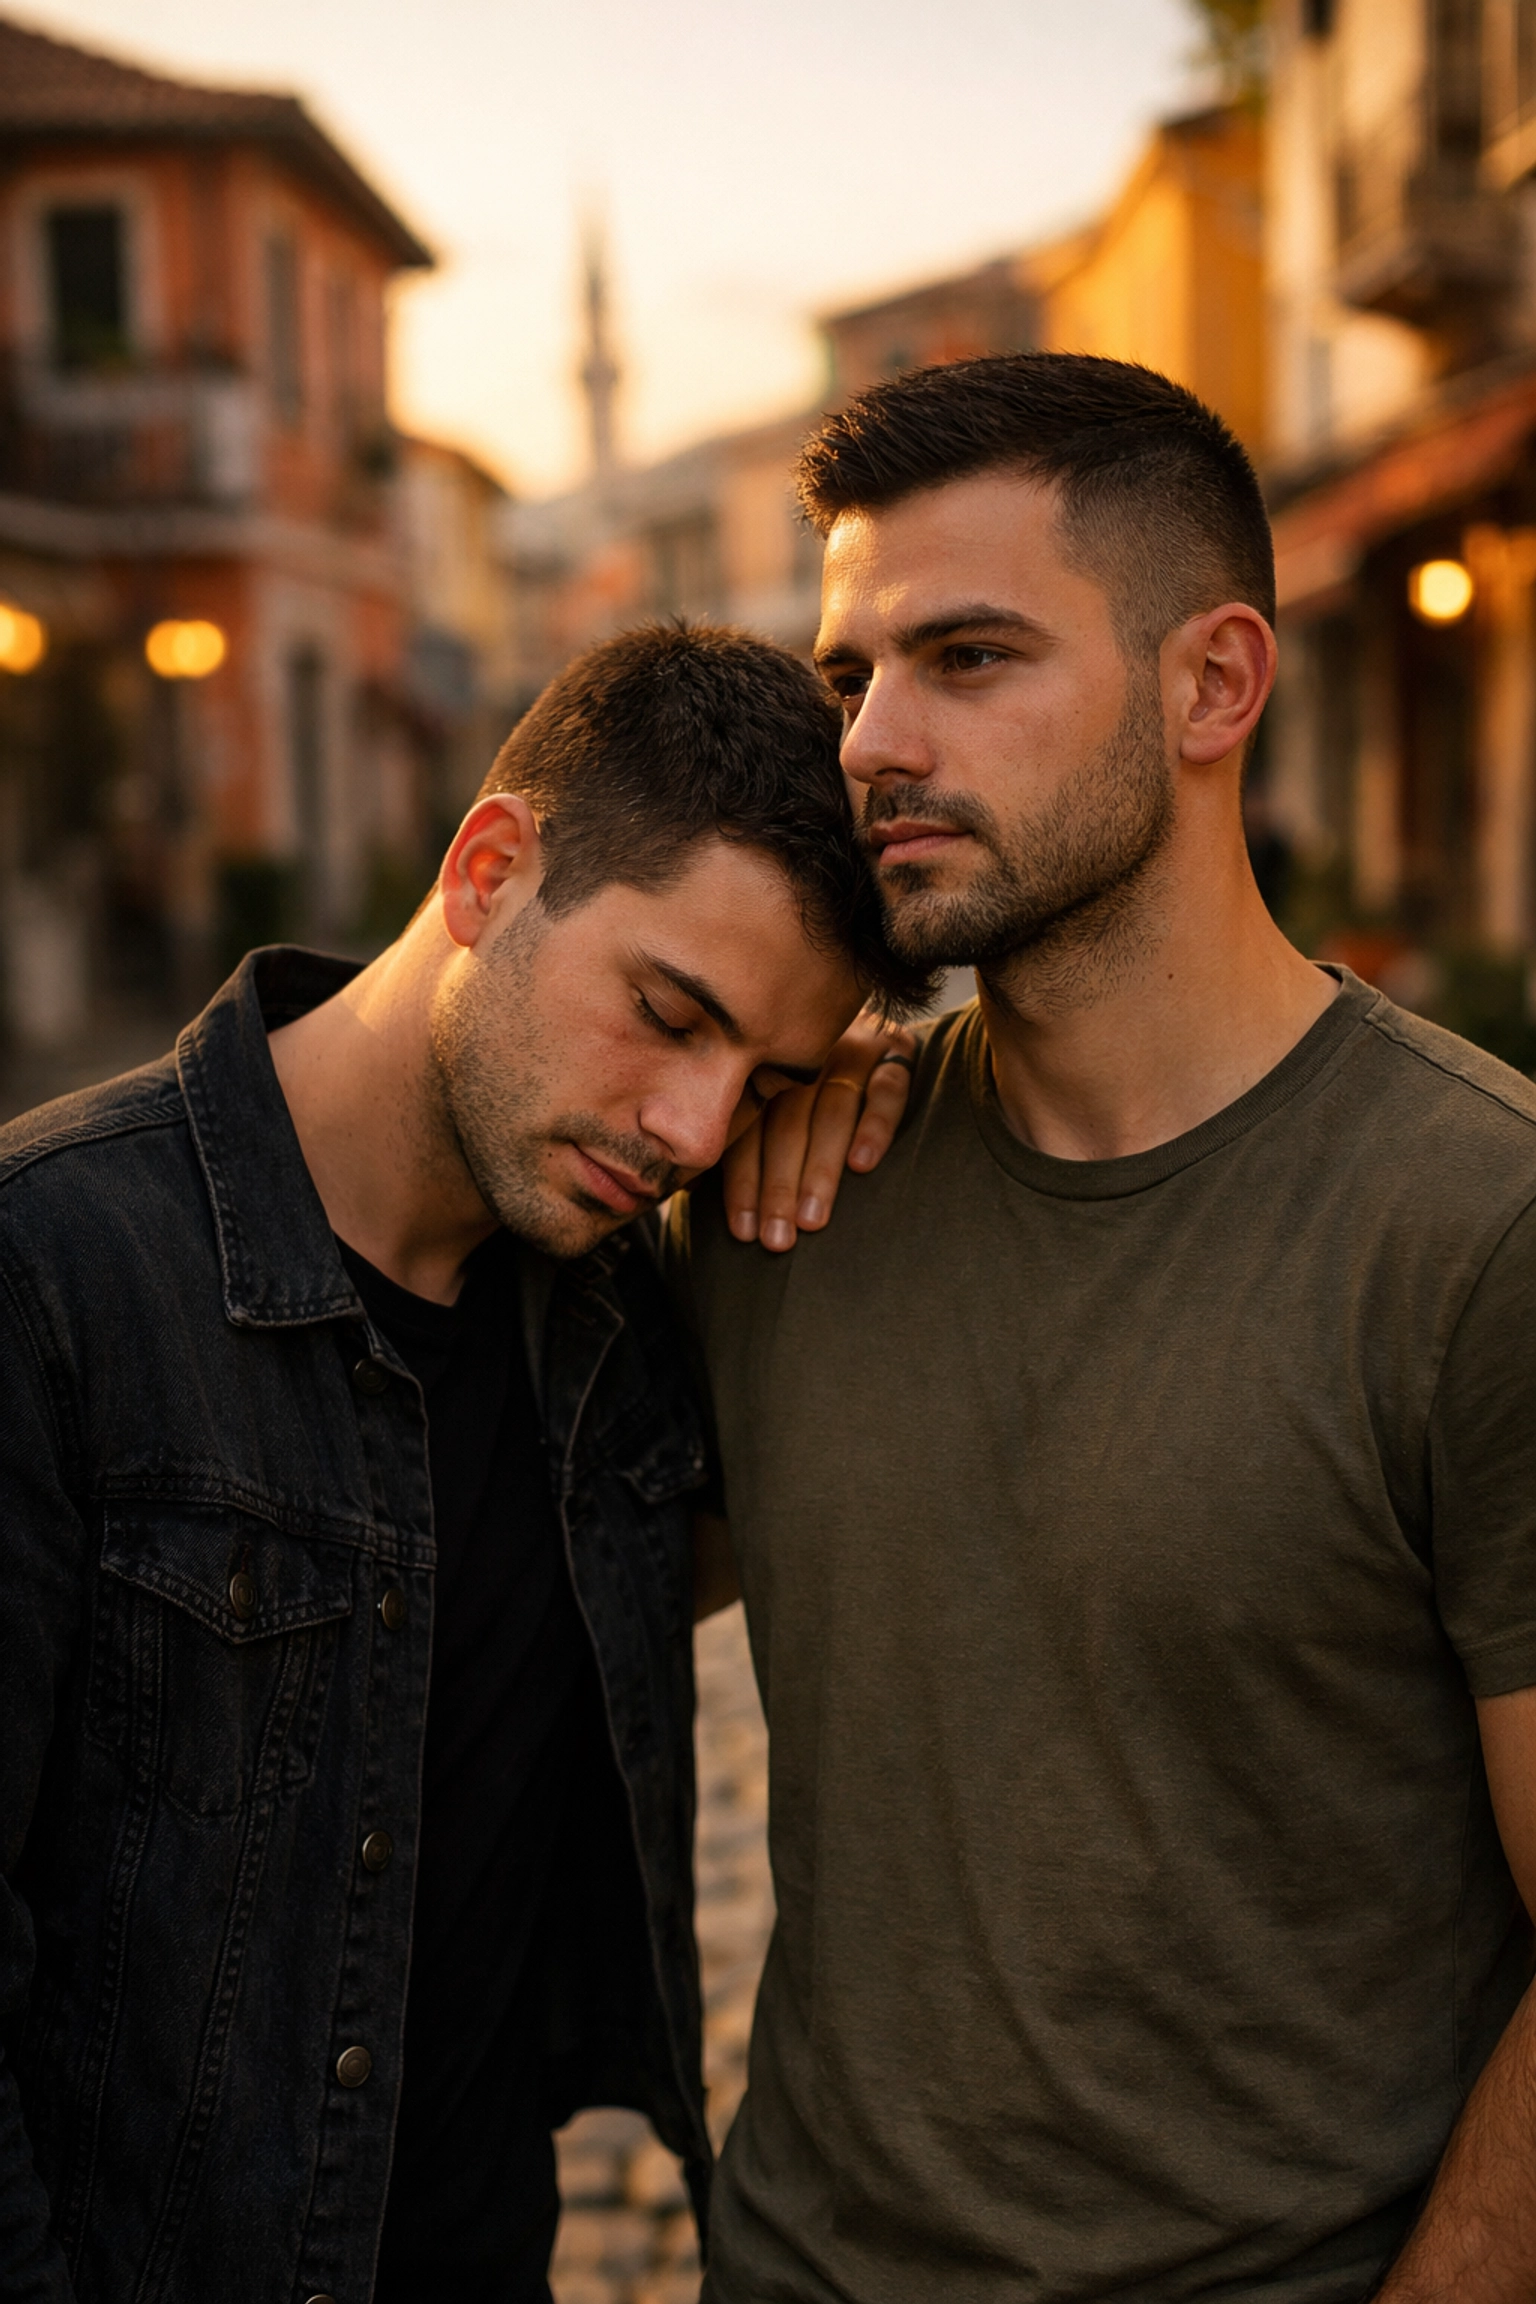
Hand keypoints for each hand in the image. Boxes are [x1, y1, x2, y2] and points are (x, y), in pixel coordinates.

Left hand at [721, 1009, 915, 1251]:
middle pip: (788, 1124)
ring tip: (811, 1219)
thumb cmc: (807, 1101)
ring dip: (820, 1168)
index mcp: (766, 1070)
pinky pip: (888, 1088)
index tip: (744, 1231)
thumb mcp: (767, 1111)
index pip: (750, 1129)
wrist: (877, 1034)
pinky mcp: (896, 1053)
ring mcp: (852, 1051)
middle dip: (779, 1186)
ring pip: (833, 1110)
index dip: (744, 1182)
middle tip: (777, 1239)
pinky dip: (874, 1125)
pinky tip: (861, 1165)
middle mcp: (806, 1058)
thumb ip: (733, 1141)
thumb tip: (689, 1188)